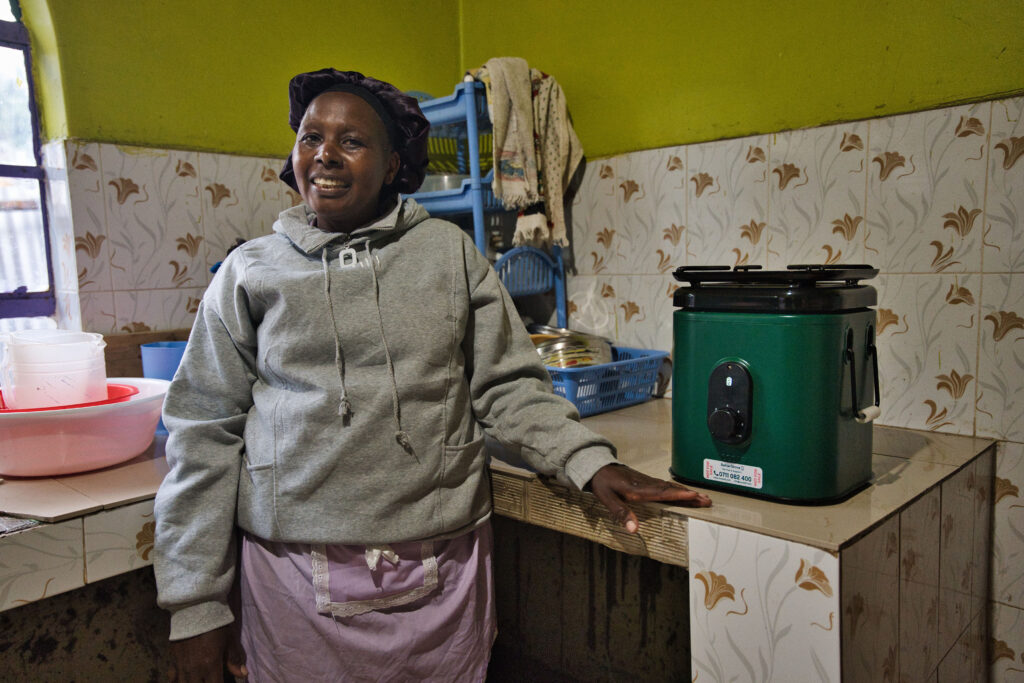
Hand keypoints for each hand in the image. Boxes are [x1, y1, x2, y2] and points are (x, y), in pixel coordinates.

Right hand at [168, 625, 247, 681]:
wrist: (195, 608)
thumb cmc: (215, 624)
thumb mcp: (229, 640)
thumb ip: (234, 659)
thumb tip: (243, 675)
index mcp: (211, 665)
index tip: (223, 682)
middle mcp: (195, 669)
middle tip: (211, 679)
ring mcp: (182, 666)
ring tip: (199, 679)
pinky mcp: (173, 660)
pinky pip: (172, 677)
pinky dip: (177, 680)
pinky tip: (184, 678)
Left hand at [588, 463, 710, 532]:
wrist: (597, 466)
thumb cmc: (601, 484)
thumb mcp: (606, 499)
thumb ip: (620, 513)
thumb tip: (634, 529)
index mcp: (638, 489)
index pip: (662, 493)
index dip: (679, 495)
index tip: (695, 496)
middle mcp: (646, 485)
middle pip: (671, 490)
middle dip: (690, 496)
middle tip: (708, 501)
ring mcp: (647, 482)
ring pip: (671, 487)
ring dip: (687, 493)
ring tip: (703, 498)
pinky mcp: (647, 482)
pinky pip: (666, 486)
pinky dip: (678, 490)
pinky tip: (684, 493)